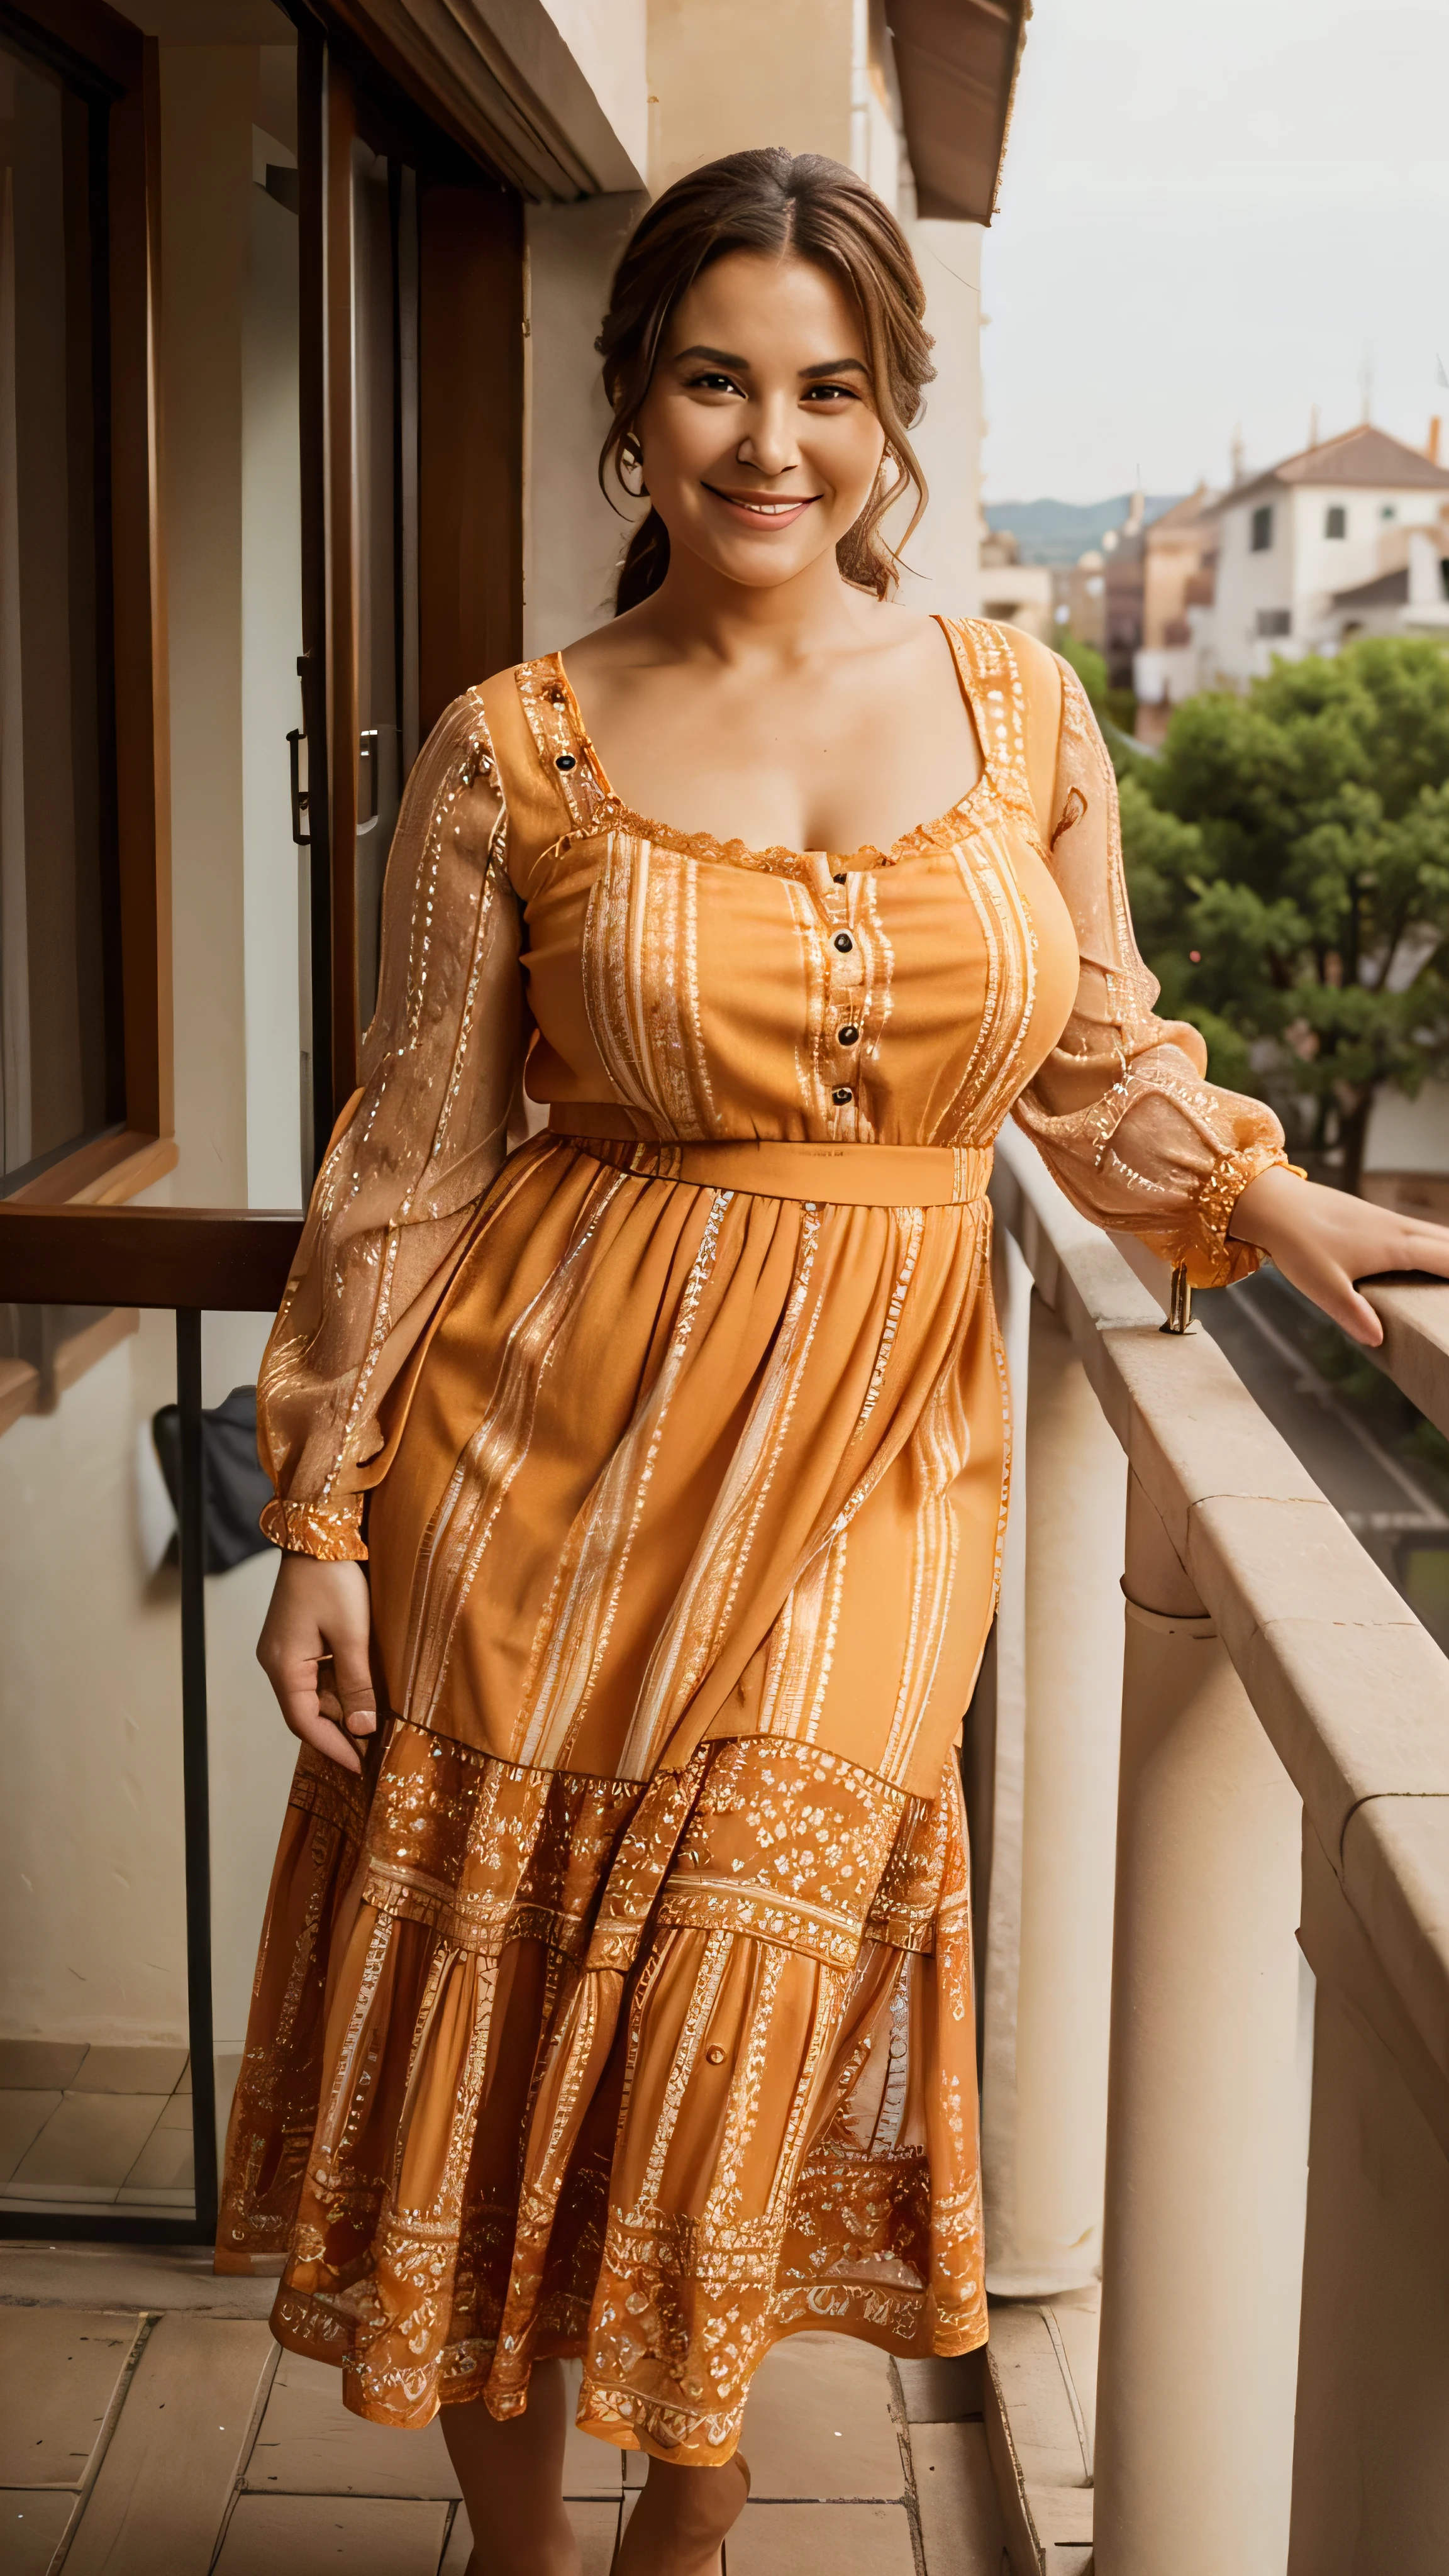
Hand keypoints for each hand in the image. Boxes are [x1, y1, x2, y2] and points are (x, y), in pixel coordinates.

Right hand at [256, 1551, 375, 1773]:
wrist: (319, 1532)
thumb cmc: (332, 1579)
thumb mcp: (352, 1634)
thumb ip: (357, 1683)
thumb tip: (362, 1729)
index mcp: (283, 1665)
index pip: (303, 1721)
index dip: (332, 1747)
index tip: (358, 1766)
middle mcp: (277, 1661)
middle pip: (307, 1709)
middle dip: (339, 1730)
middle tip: (373, 1750)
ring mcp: (286, 1649)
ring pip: (314, 1692)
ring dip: (342, 1707)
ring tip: (376, 1723)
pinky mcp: (298, 1637)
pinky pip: (317, 1673)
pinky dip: (340, 1685)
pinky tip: (365, 1690)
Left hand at [1229, 1164, 1448, 1346]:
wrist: (1274, 1204)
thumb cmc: (1298, 1244)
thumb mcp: (1323, 1286)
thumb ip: (1352, 1313)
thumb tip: (1378, 1339)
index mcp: (1396, 1246)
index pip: (1448, 1260)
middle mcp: (1399, 1229)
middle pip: (1448, 1243)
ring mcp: (1388, 1220)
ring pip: (1434, 1233)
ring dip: (1448, 1251)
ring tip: (1446, 1274)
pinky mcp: (1374, 1217)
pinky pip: (1418, 1230)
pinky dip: (1433, 1242)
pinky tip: (1426, 1254)